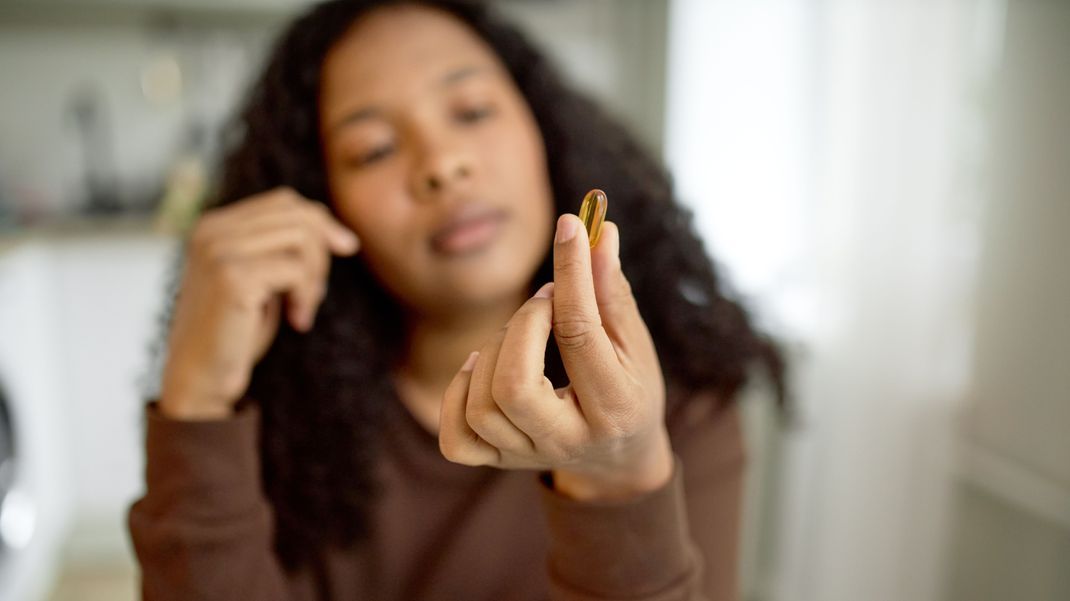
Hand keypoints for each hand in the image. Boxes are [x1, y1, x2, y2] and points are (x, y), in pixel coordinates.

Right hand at [159, 187, 359, 419]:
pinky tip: (297, 321)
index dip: (322, 222)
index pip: (285, 201)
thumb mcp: (259, 279)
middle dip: (322, 253)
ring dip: (315, 277)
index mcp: (214, 225)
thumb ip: (278, 247)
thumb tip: (328, 222)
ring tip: (304, 309)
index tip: (346, 248)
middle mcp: (212, 230)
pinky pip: (295, 269)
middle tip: (317, 294)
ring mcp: (218, 251)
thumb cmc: (234, 333)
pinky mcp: (232, 277)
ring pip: (302, 237)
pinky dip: (307, 296)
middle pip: (298, 215)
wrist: (200, 380)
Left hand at [439, 214, 672, 500]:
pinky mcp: (499, 461)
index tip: (570, 225)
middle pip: (516, 385)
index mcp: (615, 408)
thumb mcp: (634, 343)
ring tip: (522, 332)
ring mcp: (528, 455)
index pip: (580, 333)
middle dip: (524, 324)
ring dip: (493, 350)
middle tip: (545, 301)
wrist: (619, 461)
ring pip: (483, 406)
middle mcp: (568, 440)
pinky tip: (482, 367)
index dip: (572, 270)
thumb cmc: (630, 388)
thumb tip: (599, 232)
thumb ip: (612, 292)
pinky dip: (459, 393)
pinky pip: (457, 438)